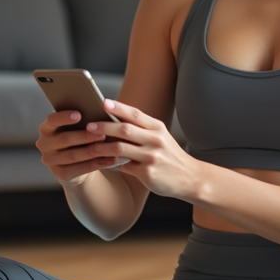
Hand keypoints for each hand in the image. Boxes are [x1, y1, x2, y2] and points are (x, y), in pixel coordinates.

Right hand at [36, 110, 122, 184]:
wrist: (78, 163)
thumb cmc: (79, 138)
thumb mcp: (77, 128)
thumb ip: (82, 120)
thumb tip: (99, 111)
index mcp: (46, 128)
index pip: (51, 120)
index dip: (64, 117)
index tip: (79, 114)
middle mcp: (44, 144)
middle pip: (65, 139)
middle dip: (85, 136)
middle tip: (103, 133)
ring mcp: (50, 160)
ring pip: (73, 155)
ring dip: (92, 151)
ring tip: (109, 147)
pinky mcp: (60, 174)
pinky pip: (80, 169)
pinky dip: (97, 164)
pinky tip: (110, 160)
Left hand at [83, 99, 200, 199]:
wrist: (190, 178)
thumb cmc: (170, 156)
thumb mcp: (160, 137)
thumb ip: (142, 129)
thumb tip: (114, 121)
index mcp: (158, 128)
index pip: (135, 114)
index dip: (118, 107)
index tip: (103, 102)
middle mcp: (156, 140)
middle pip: (125, 129)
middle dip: (104, 127)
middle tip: (88, 126)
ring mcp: (151, 157)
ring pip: (119, 148)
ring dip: (101, 148)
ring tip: (89, 147)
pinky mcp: (147, 173)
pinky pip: (124, 166)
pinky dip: (112, 164)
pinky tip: (104, 164)